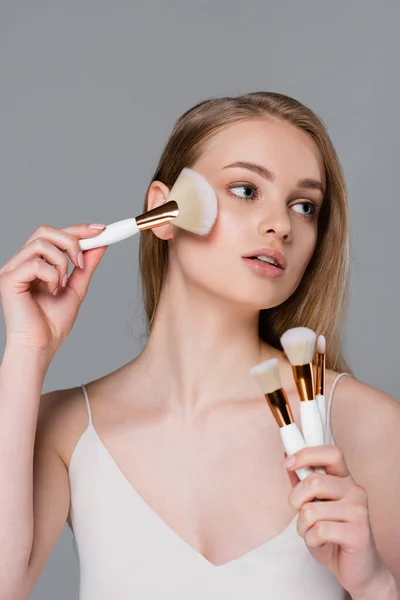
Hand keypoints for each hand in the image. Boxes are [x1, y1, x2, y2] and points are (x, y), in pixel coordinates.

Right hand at [0, 223, 106, 359]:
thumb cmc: (52, 324)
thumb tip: (100, 243)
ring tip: (63, 284)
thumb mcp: (76, 288)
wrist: (40, 348)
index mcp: (33, 263)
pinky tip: (52, 291)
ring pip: (41, 243)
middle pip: (45, 231)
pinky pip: (36, 263)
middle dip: (71, 241)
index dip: (78, 229)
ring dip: (62, 262)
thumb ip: (85, 266)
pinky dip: (52, 275)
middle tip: (82, 262)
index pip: (53, 235)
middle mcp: (19, 262)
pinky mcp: (8, 280)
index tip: (102, 230)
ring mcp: (11, 269)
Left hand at [282, 445, 388, 597]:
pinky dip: (311, 540)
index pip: (331, 453)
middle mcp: (355, 491)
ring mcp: (359, 511)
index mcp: (345, 479)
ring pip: (311, 510)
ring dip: (302, 526)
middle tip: (300, 513)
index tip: (287, 463)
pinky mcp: (358, 533)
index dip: (306, 454)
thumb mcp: (313, 505)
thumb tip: (286, 456)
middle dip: (296, 500)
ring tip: (312, 532)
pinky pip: (319, 531)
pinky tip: (321, 543)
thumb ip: (302, 483)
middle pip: (314, 482)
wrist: (357, 569)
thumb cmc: (332, 534)